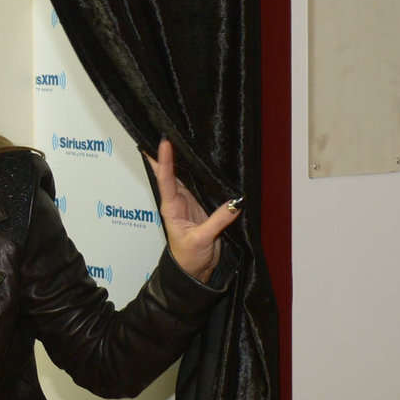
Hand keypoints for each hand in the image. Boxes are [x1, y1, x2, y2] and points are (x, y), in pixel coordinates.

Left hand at [144, 138, 239, 283]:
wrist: (193, 271)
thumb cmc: (188, 258)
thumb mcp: (202, 240)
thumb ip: (218, 221)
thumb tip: (236, 203)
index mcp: (172, 207)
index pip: (165, 179)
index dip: (164, 160)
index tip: (164, 142)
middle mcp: (178, 200)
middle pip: (171, 171)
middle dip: (167, 152)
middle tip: (166, 128)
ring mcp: (190, 201)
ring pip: (186, 175)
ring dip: (184, 159)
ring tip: (181, 136)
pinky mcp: (202, 206)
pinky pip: (202, 185)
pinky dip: (202, 172)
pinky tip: (203, 158)